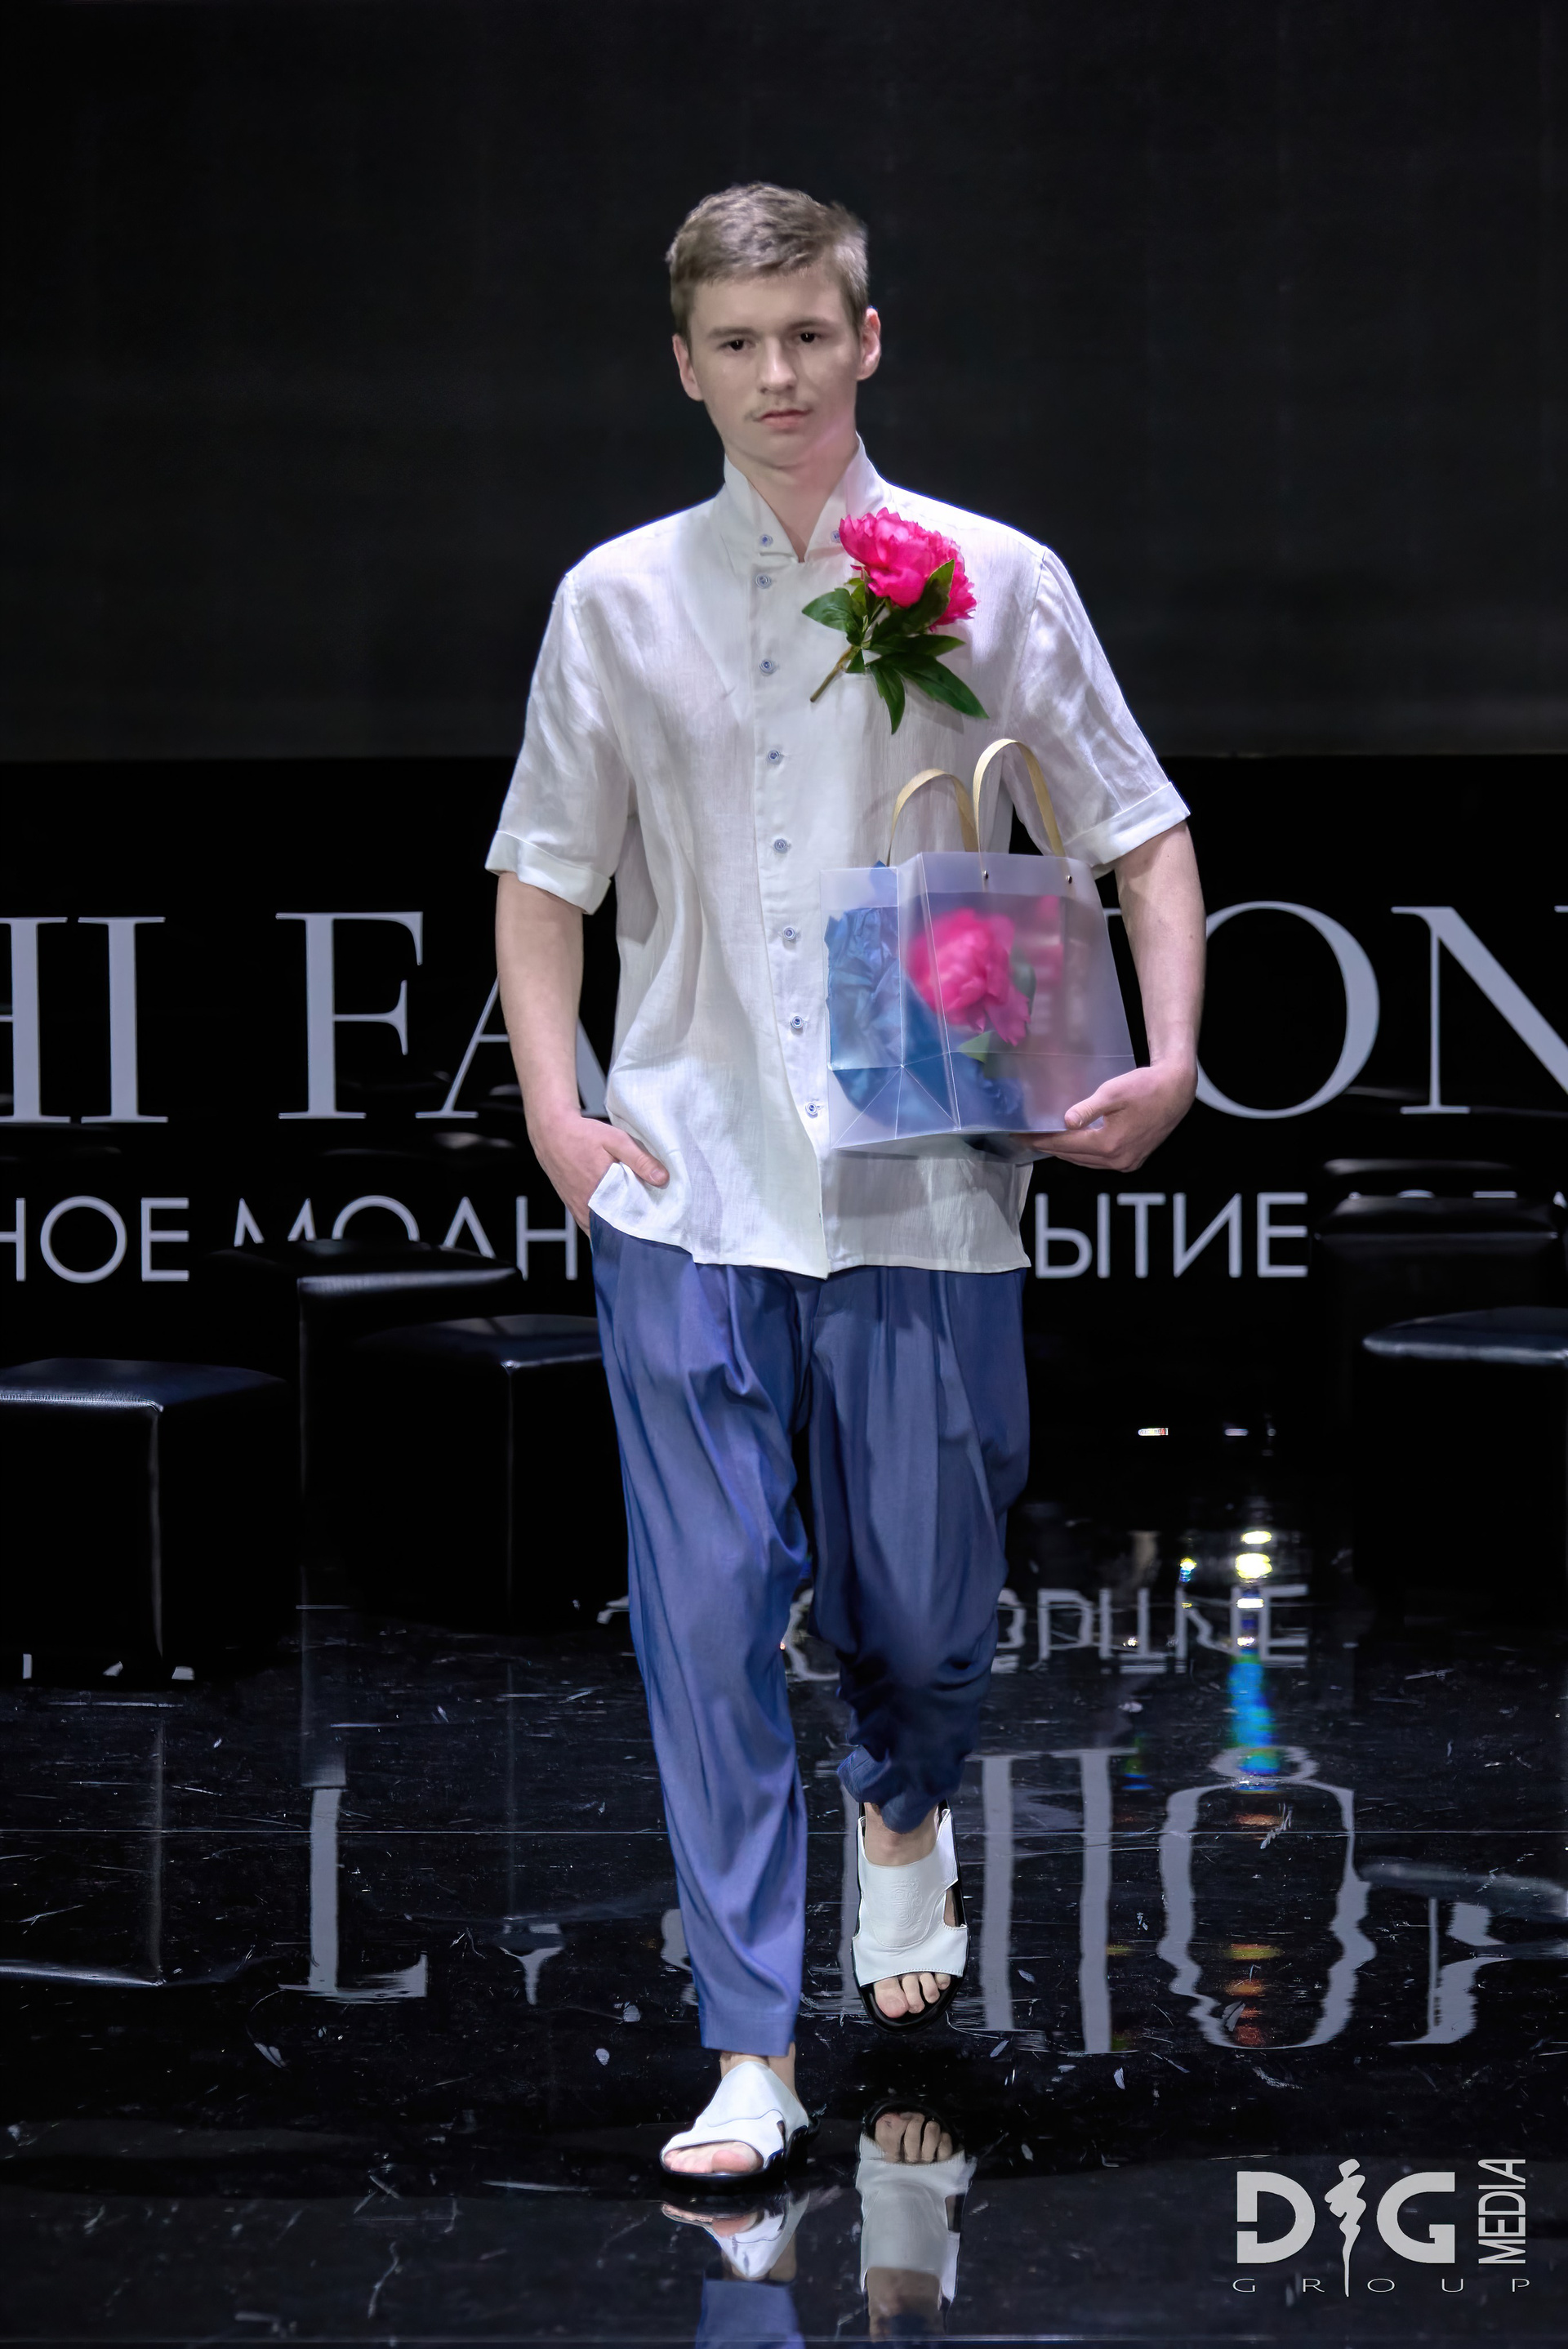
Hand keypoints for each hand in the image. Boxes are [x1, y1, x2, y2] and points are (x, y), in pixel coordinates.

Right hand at [528, 1108, 667, 1231]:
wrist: (551, 1134)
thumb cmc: (583, 1136)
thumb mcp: (616, 1140)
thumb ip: (639, 1159)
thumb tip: (663, 1179)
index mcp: (602, 1191)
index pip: (630, 1219)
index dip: (646, 1223)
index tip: (661, 1222)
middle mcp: (588, 1206)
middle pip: (617, 1228)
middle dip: (635, 1228)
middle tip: (653, 1222)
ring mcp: (579, 1210)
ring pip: (604, 1230)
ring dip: (619, 1228)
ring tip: (638, 1221)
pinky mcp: (574, 1209)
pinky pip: (592, 1226)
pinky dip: (606, 1225)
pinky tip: (618, 1218)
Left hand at [1033, 1057, 1196, 1172]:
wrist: (1176, 1091)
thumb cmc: (1146, 1087)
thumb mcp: (1114, 1093)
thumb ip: (1088, 1108)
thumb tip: (1066, 1121)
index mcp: (1109, 1144)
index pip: (1065, 1146)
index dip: (1042, 1140)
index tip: (1021, 1136)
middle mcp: (1117, 1160)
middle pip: (1073, 1157)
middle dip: (1049, 1147)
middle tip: (1027, 1139)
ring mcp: (1127, 1163)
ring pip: (1086, 1162)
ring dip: (1066, 1153)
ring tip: (1046, 1142)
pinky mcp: (1134, 1160)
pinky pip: (1100, 1162)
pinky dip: (1084, 1154)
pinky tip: (1075, 1145)